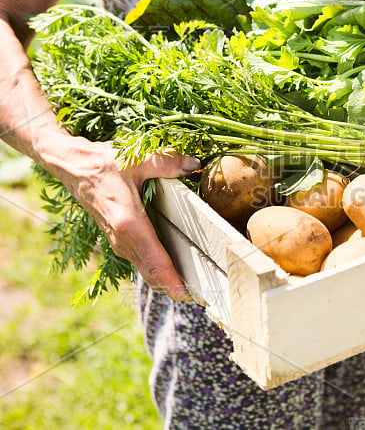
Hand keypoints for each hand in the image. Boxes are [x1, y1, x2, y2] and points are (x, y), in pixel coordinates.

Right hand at [46, 136, 199, 300]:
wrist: (71, 166)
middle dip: (174, 288)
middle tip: (201, 296)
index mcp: (130, 224)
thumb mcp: (137, 159)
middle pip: (152, 273)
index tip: (188, 295)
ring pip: (145, 270)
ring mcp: (119, 241)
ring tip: (192, 288)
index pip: (156, 260)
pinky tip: (171, 272)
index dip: (173, 280)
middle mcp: (123, 239)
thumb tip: (193, 164)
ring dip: (165, 281)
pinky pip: (139, 260)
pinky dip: (155, 271)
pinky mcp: (117, 238)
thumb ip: (167, 163)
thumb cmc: (103, 163)